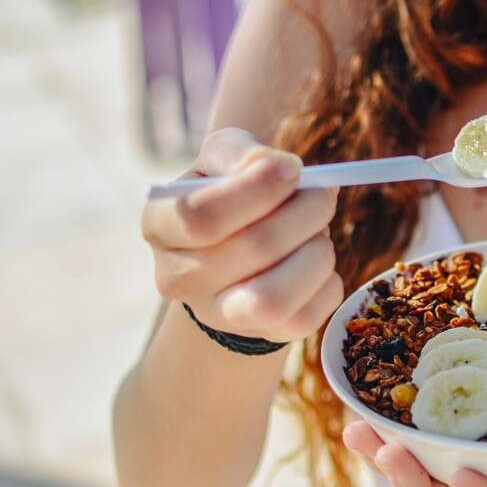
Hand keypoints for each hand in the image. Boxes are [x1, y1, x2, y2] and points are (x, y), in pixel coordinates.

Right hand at [141, 127, 340, 341]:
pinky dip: (327, 283)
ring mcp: (219, 314)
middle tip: (323, 194)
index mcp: (159, 224)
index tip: (292, 168)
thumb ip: (239, 152)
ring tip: (318, 233)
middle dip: (307, 211)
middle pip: (254, 247)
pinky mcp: (264, 334)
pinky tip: (316, 262)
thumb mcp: (222, 160)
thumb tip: (274, 167)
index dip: (258, 188)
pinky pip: (308, 317)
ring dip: (317, 253)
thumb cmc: (230, 195)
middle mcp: (178, 277)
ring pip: (274, 297)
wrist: (237, 256)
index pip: (199, 216)